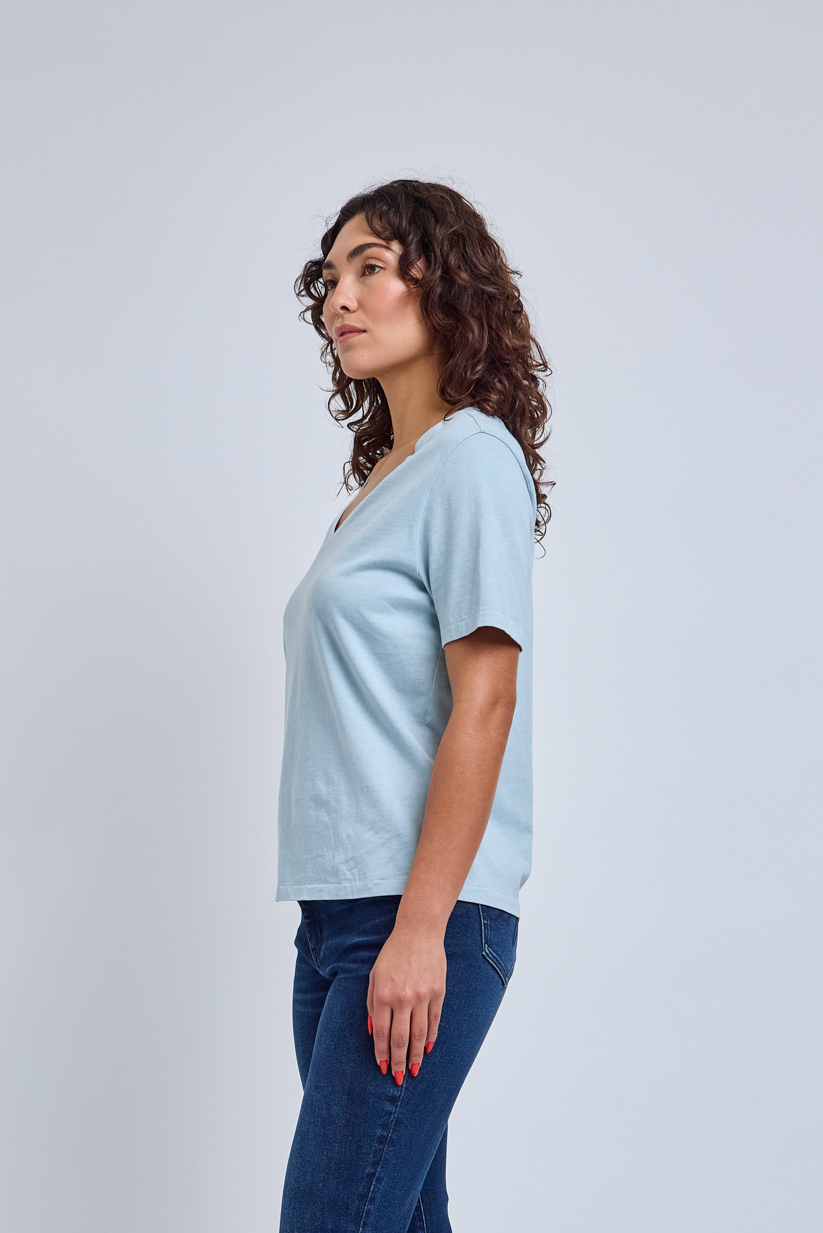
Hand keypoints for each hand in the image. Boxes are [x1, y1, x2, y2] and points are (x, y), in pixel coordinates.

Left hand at [366, 923, 446, 1083]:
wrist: (419, 932)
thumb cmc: (393, 953)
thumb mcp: (374, 975)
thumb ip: (371, 1004)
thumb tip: (373, 1032)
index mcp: (384, 994)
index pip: (383, 1033)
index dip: (382, 1054)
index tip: (382, 1068)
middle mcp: (403, 998)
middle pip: (401, 1039)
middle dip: (398, 1062)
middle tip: (397, 1079)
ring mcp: (423, 995)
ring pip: (419, 1034)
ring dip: (415, 1056)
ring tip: (413, 1071)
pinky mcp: (438, 992)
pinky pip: (434, 1021)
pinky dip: (430, 1037)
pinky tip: (426, 1049)